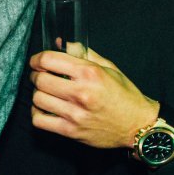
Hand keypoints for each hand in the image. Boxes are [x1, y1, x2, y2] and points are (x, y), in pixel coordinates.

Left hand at [28, 46, 158, 148]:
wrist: (137, 125)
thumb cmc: (124, 95)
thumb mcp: (109, 68)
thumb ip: (84, 53)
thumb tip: (62, 43)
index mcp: (90, 73)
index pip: (49, 60)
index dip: (37, 59)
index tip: (37, 61)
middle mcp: (81, 93)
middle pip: (40, 79)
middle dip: (36, 75)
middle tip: (40, 75)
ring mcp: (75, 114)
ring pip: (38, 99)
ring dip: (37, 93)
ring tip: (45, 92)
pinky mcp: (71, 131)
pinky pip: (40, 120)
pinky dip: (37, 113)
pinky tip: (45, 108)